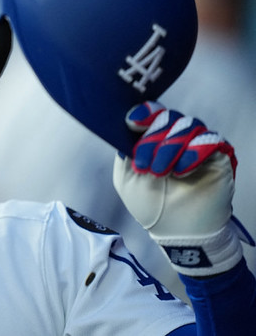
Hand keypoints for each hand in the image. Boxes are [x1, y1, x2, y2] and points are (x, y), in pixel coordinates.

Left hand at [113, 101, 253, 276]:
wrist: (177, 231)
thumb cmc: (151, 205)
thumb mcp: (126, 178)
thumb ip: (124, 152)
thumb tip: (126, 128)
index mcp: (154, 138)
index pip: (152, 113)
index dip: (144, 112)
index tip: (133, 122)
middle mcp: (177, 137)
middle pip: (167, 117)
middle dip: (153, 139)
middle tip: (146, 165)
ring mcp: (198, 144)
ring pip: (187, 125)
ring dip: (170, 148)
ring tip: (162, 173)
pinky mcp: (218, 155)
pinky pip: (209, 139)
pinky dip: (193, 152)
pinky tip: (182, 171)